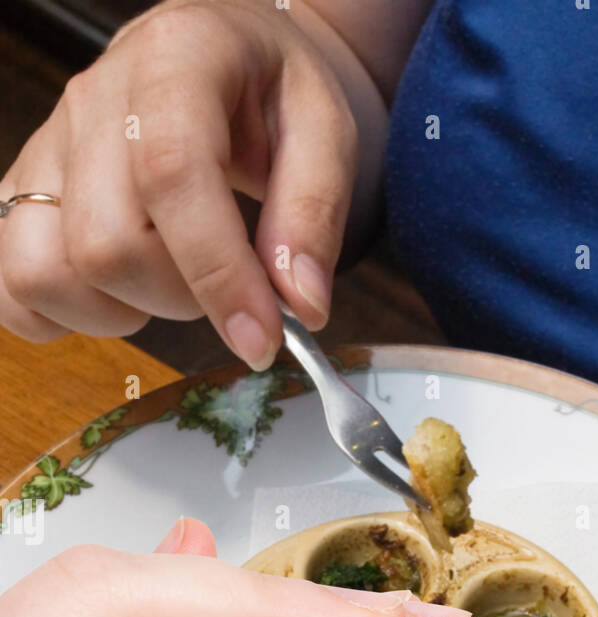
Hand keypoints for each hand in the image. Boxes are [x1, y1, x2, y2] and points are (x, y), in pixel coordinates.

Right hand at [0, 0, 388, 364]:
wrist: (227, 60)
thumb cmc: (272, 96)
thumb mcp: (327, 132)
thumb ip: (314, 216)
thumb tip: (300, 305)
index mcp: (175, 59)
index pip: (172, 175)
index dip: (216, 274)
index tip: (260, 337)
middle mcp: (94, 98)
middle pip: (106, 244)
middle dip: (180, 297)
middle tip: (226, 283)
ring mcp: (48, 146)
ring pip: (45, 272)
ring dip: (117, 311)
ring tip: (169, 281)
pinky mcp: (24, 191)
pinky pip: (9, 282)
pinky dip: (61, 314)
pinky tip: (117, 296)